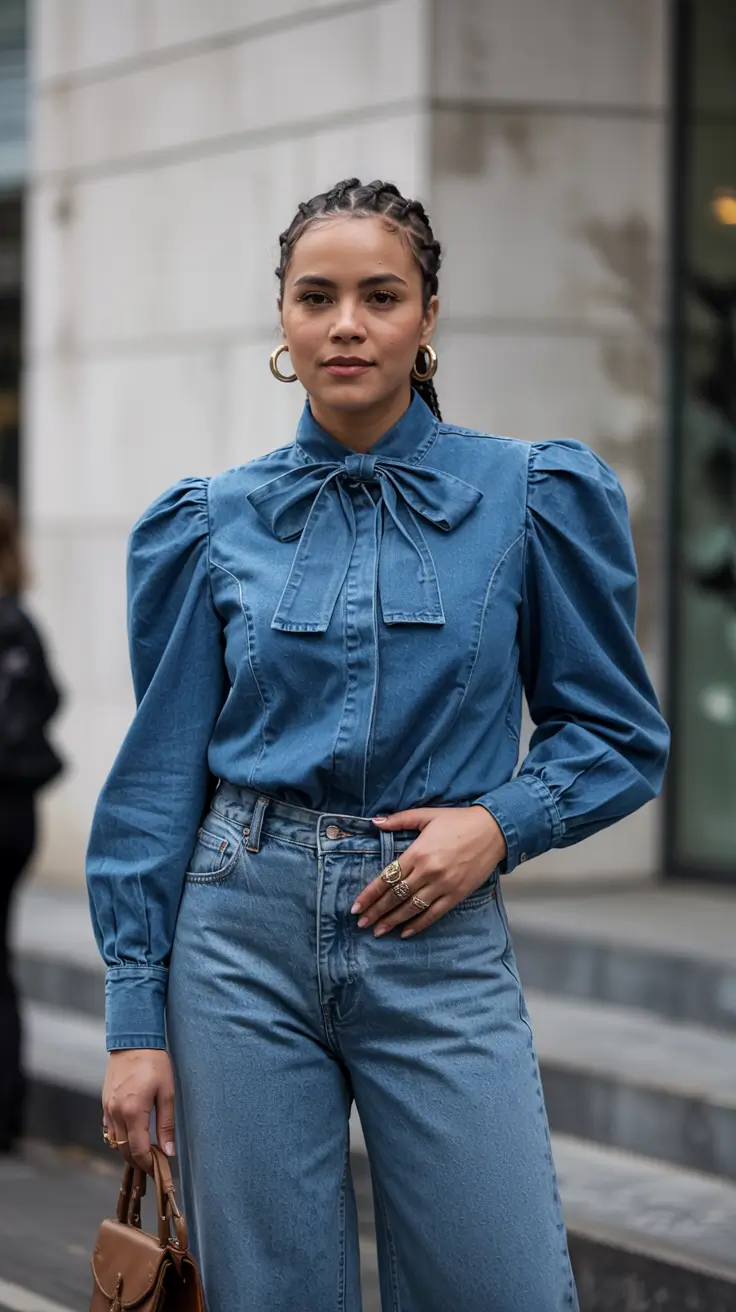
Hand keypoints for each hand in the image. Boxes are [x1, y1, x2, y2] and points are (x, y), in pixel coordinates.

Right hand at [102, 1049, 175, 1172]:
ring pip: (114, 1142)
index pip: (138, 1150)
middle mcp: (116, 1113)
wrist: (133, 1040)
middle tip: (153, 1167)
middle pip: (123, 1150)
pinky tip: (132, 1137)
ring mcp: (107, 1108)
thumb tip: (169, 1151)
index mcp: (132, 1112)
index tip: (159, 1170)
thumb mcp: (166, 1092)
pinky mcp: (105, 1102)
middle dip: (138, 1162)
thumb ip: (166, 1124)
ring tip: (144, 1154)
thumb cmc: (154, 1063)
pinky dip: (119, 1139)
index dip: (148, 1164)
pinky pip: (109, 1129)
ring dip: (127, 1152)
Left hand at [352, 806, 506, 938]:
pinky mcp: (457, 895)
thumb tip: (374, 822)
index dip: (370, 895)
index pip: (387, 878)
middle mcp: (428, 872)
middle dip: (376, 912)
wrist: (493, 830)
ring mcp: (443, 885)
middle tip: (361, 924)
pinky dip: (418, 925)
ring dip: (393, 921)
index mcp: (417, 853)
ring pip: (412, 908)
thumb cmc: (458, 821)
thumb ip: (399, 820)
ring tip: (378, 931)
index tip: (356, 907)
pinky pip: (434, 914)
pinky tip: (405, 932)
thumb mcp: (427, 815)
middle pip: (396, 897)